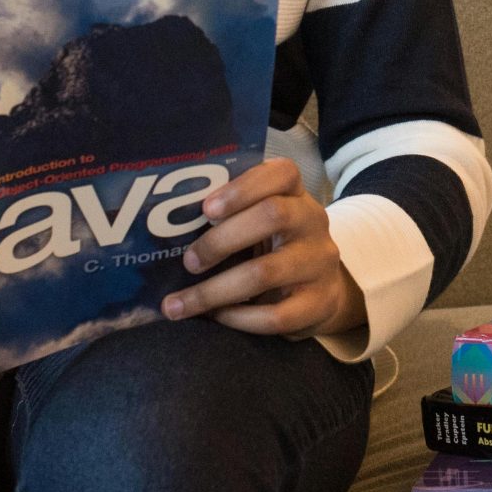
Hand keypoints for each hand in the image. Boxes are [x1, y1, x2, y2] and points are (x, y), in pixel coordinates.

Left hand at [161, 158, 365, 339]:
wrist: (325, 293)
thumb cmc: (276, 250)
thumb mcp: (262, 225)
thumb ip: (231, 218)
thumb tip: (167, 233)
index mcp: (296, 195)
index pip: (282, 173)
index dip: (242, 188)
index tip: (206, 209)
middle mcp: (313, 222)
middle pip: (273, 215)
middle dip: (220, 240)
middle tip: (188, 262)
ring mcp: (320, 263)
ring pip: (266, 273)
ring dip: (214, 290)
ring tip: (179, 304)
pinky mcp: (320, 303)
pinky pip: (275, 315)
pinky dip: (238, 318)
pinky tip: (216, 317)